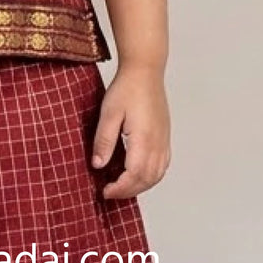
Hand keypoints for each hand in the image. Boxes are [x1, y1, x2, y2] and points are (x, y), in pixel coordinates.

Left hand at [90, 63, 170, 199]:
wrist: (145, 71)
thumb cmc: (126, 89)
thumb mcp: (108, 114)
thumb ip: (104, 141)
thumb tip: (98, 165)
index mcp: (143, 139)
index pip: (134, 175)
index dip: (120, 188)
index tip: (105, 191)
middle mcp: (157, 143)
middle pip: (147, 179)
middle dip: (128, 191)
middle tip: (110, 192)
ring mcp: (164, 140)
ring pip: (157, 174)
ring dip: (140, 186)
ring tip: (122, 186)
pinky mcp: (165, 136)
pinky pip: (162, 165)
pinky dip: (151, 176)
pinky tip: (138, 174)